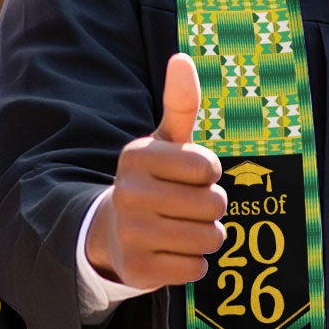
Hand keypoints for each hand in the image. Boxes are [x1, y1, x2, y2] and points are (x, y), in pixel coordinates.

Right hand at [86, 53, 226, 289]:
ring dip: (206, 235)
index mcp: (137, 156)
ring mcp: (130, 234)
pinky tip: (169, 251)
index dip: (210, 174)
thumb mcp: (166, 141)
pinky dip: (192, 262)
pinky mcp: (137, 270)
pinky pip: (196, 268)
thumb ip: (180, 104)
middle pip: (215, 204)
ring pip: (210, 238)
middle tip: (185, 205)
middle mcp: (128, 193)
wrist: (113, 231)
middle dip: (211, 207)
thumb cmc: (155, 179)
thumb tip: (183, 58)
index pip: (209, 168)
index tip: (189, 175)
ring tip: (181, 227)